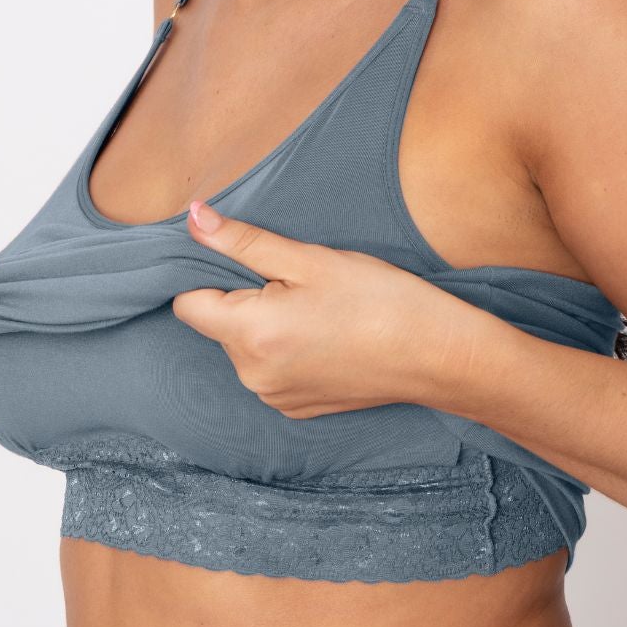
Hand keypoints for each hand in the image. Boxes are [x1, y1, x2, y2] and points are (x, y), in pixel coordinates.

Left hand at [171, 200, 477, 419]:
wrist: (438, 356)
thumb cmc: (380, 300)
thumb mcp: (310, 259)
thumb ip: (244, 241)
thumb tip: (193, 218)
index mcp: (250, 334)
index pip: (189, 303)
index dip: (209, 275)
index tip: (246, 260)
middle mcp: (252, 375)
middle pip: (219, 324)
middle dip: (246, 298)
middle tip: (300, 281)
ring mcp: (274, 396)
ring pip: (245, 347)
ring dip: (266, 324)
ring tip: (320, 310)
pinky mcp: (296, 408)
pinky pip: (270, 370)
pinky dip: (287, 350)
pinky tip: (327, 336)